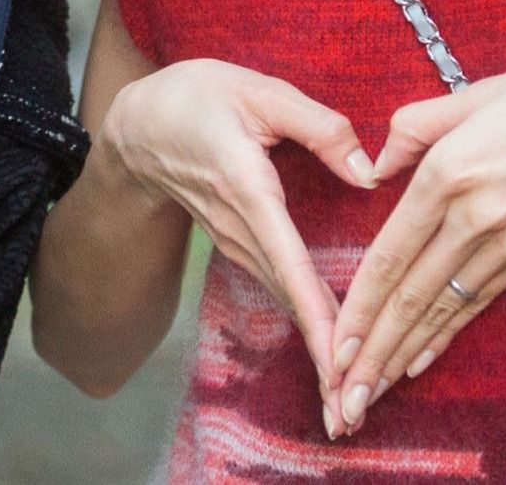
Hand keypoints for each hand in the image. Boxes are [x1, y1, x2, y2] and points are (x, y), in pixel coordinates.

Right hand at [99, 59, 375, 419]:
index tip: (338, 362)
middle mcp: (241, 228)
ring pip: (286, 301)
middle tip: (353, 414)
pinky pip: (282, 288)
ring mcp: (237, 242)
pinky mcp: (241, 246)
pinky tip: (335, 355)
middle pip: (290, 299)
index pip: (290, 261)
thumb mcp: (257, 90)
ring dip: (317, 351)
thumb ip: (318, 125)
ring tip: (347, 405)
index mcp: (246, 187)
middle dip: (322, 357)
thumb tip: (369, 169)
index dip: (317, 314)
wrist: (135, 130)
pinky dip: (309, 324)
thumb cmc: (195, 102)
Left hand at [325, 50, 505, 435]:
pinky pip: (479, 300)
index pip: (390, 254)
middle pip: (410, 296)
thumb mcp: (481, 90)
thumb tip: (376, 163)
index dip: (358, 306)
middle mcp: (475, 215)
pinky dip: (447, 334)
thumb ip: (420, 125)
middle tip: (340, 396)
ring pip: (442, 308)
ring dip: (402, 355)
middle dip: (371, 351)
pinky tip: (420, 361)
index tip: (332, 342)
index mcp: (450, 170)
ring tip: (370, 393)